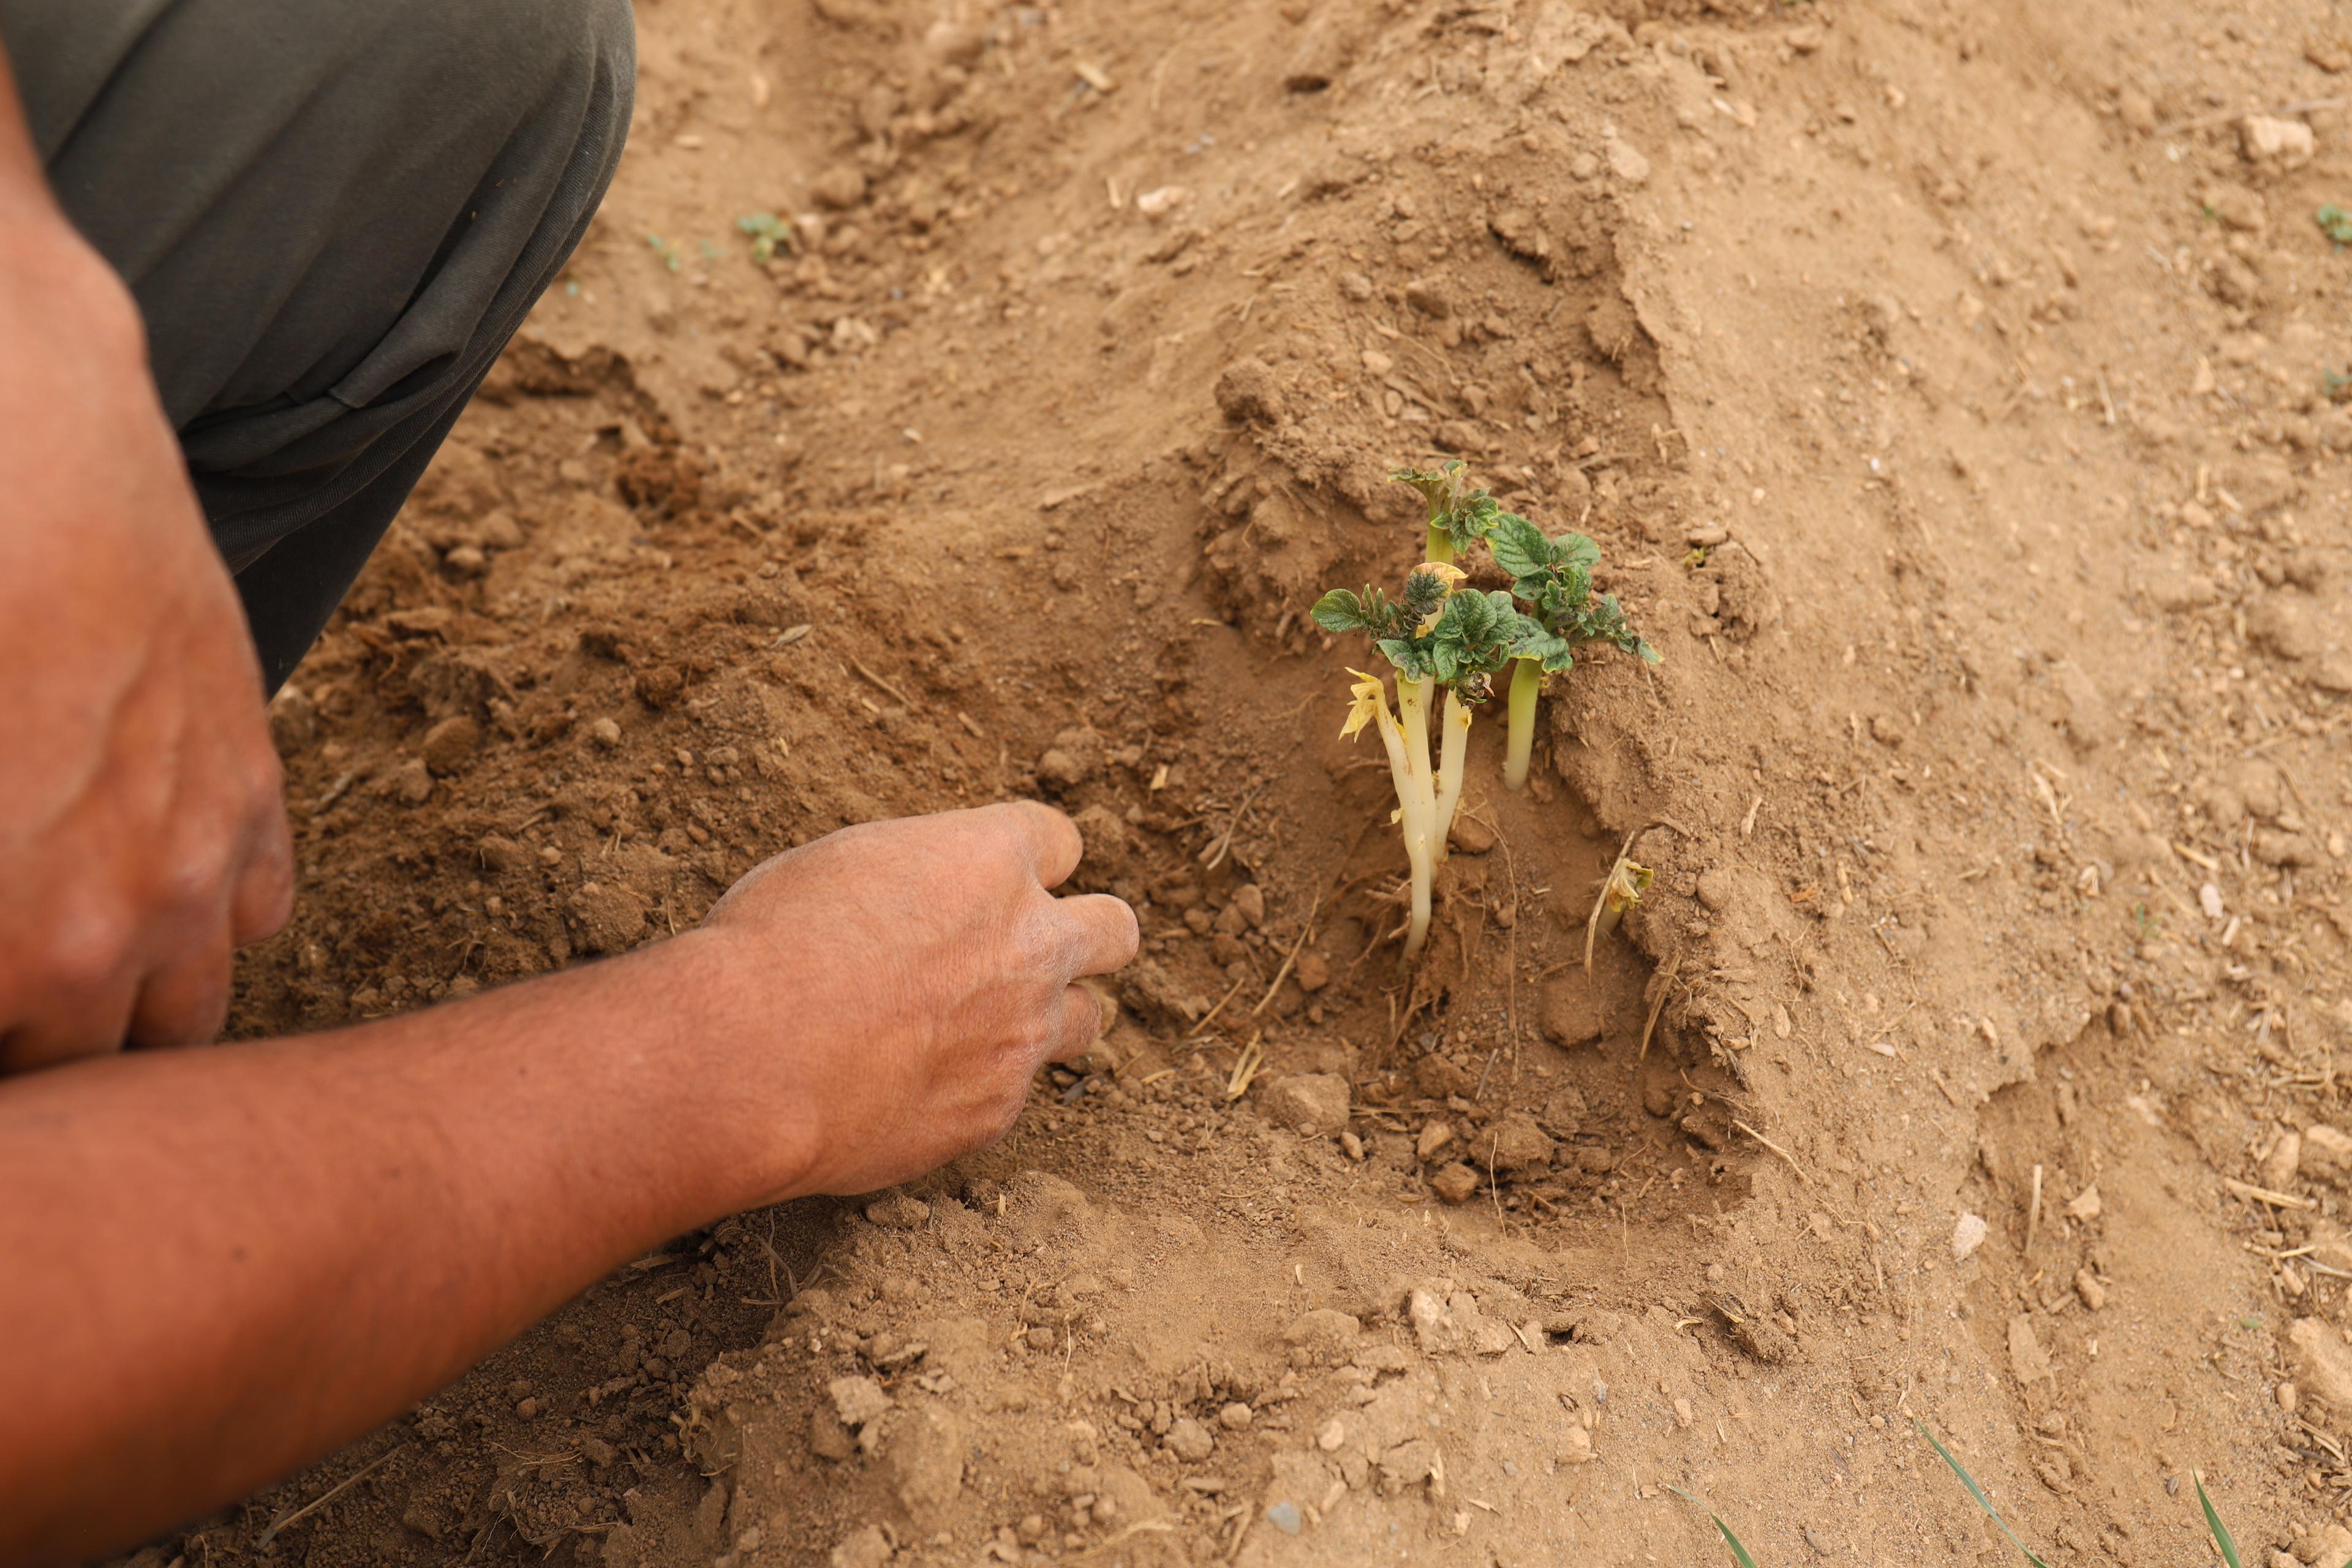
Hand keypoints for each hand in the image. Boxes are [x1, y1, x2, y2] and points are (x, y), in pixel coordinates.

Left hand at [0, 207, 292, 1070]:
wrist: (31, 458)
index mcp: (21, 954)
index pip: (23, 1082)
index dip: (3, 1069)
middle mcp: (121, 934)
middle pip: (92, 1073)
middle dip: (40, 1052)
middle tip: (6, 999)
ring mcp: (203, 866)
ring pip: (187, 1017)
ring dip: (125, 1014)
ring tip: (59, 974)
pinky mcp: (252, 794)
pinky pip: (259, 917)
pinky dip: (205, 929)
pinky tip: (144, 895)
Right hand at [690, 803, 1137, 1198]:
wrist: (752, 1059)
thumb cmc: (769, 947)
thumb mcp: (839, 866)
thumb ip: (913, 877)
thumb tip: (918, 893)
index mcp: (990, 860)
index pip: (1059, 839)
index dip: (1029, 860)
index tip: (997, 881)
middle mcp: (1030, 943)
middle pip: (1115, 929)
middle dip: (1085, 937)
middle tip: (1029, 953)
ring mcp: (1024, 1032)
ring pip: (1087, 1020)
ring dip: (1047, 1018)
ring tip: (978, 1029)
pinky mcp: (997, 1110)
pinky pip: (1013, 1093)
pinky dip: (979, 1088)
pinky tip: (915, 1089)